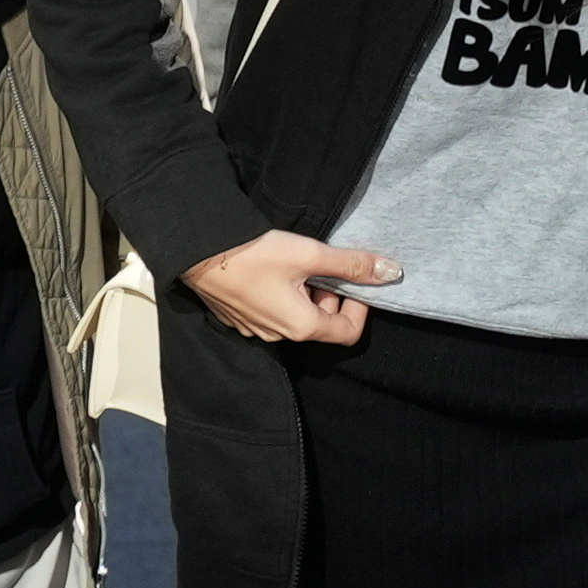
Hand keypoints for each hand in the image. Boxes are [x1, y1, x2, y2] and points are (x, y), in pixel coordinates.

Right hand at [181, 229, 380, 345]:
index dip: (360, 307)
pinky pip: (272, 313)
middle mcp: (279, 336)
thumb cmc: (253, 254)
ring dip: (305, 294)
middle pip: (321, 324)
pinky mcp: (239, 319)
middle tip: (321, 265)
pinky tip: (270, 270)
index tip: (354, 281)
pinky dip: (281, 295)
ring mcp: (256, 330)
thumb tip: (390, 272)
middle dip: (329, 295)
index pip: (348, 332)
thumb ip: (351, 265)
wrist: (198, 252)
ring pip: (296, 318)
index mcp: (301, 326)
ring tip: (294, 264)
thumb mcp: (309, 254)